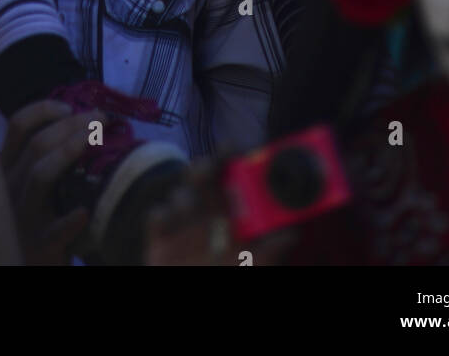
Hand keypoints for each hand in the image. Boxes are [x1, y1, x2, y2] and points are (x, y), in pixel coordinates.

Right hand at [0, 99, 105, 265]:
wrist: (26, 264)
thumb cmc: (36, 219)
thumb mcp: (28, 183)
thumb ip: (41, 156)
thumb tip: (81, 120)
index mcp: (6, 169)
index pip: (18, 126)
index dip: (45, 110)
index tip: (71, 106)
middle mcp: (8, 189)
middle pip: (37, 144)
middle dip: (72, 124)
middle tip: (100, 118)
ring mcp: (22, 218)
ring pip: (41, 175)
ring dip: (71, 151)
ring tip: (98, 140)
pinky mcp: (39, 246)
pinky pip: (54, 230)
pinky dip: (70, 220)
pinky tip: (85, 212)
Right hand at [143, 159, 296, 266]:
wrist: (202, 301)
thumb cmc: (230, 273)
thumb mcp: (253, 265)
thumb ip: (270, 251)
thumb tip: (291, 234)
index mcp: (232, 209)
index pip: (230, 172)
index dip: (230, 156)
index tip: (231, 147)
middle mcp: (207, 209)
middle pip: (203, 176)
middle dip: (204, 168)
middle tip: (208, 169)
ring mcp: (183, 221)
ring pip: (179, 194)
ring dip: (184, 197)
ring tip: (188, 208)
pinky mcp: (160, 236)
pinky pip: (157, 217)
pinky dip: (161, 215)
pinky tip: (167, 220)